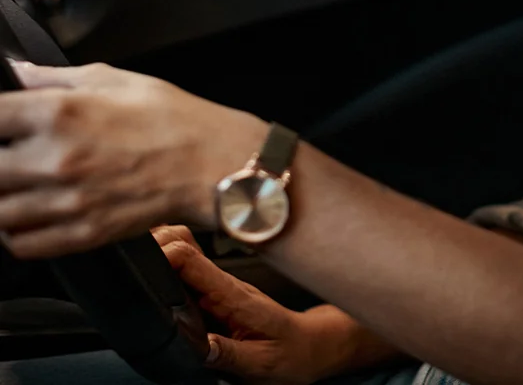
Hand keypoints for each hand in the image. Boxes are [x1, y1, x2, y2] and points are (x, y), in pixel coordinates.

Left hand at [0, 61, 266, 257]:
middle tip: (14, 151)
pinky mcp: (80, 234)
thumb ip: (57, 76)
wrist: (213, 163)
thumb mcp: (116, 78)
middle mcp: (55, 159)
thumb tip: (20, 73)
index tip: (2, 121)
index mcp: (60, 112)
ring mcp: (65, 202)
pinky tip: (26, 214)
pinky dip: (12, 232)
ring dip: (2, 196)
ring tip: (18, 183)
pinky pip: (20, 244)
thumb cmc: (173, 119)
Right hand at [154, 225, 398, 384]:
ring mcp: (219, 287)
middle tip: (128, 250)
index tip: (142, 260)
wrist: (311, 347)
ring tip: (134, 256)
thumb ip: (226, 354)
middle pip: (183, 246)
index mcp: (234, 295)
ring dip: (160, 248)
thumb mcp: (259, 364)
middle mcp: (224, 285)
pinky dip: (168, 264)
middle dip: (156, 241)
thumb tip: (195, 348)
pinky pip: (188, 272)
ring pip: (184, 254)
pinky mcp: (216, 295)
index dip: (164, 253)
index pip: (193, 261)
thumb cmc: (292, 354)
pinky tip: (154, 268)